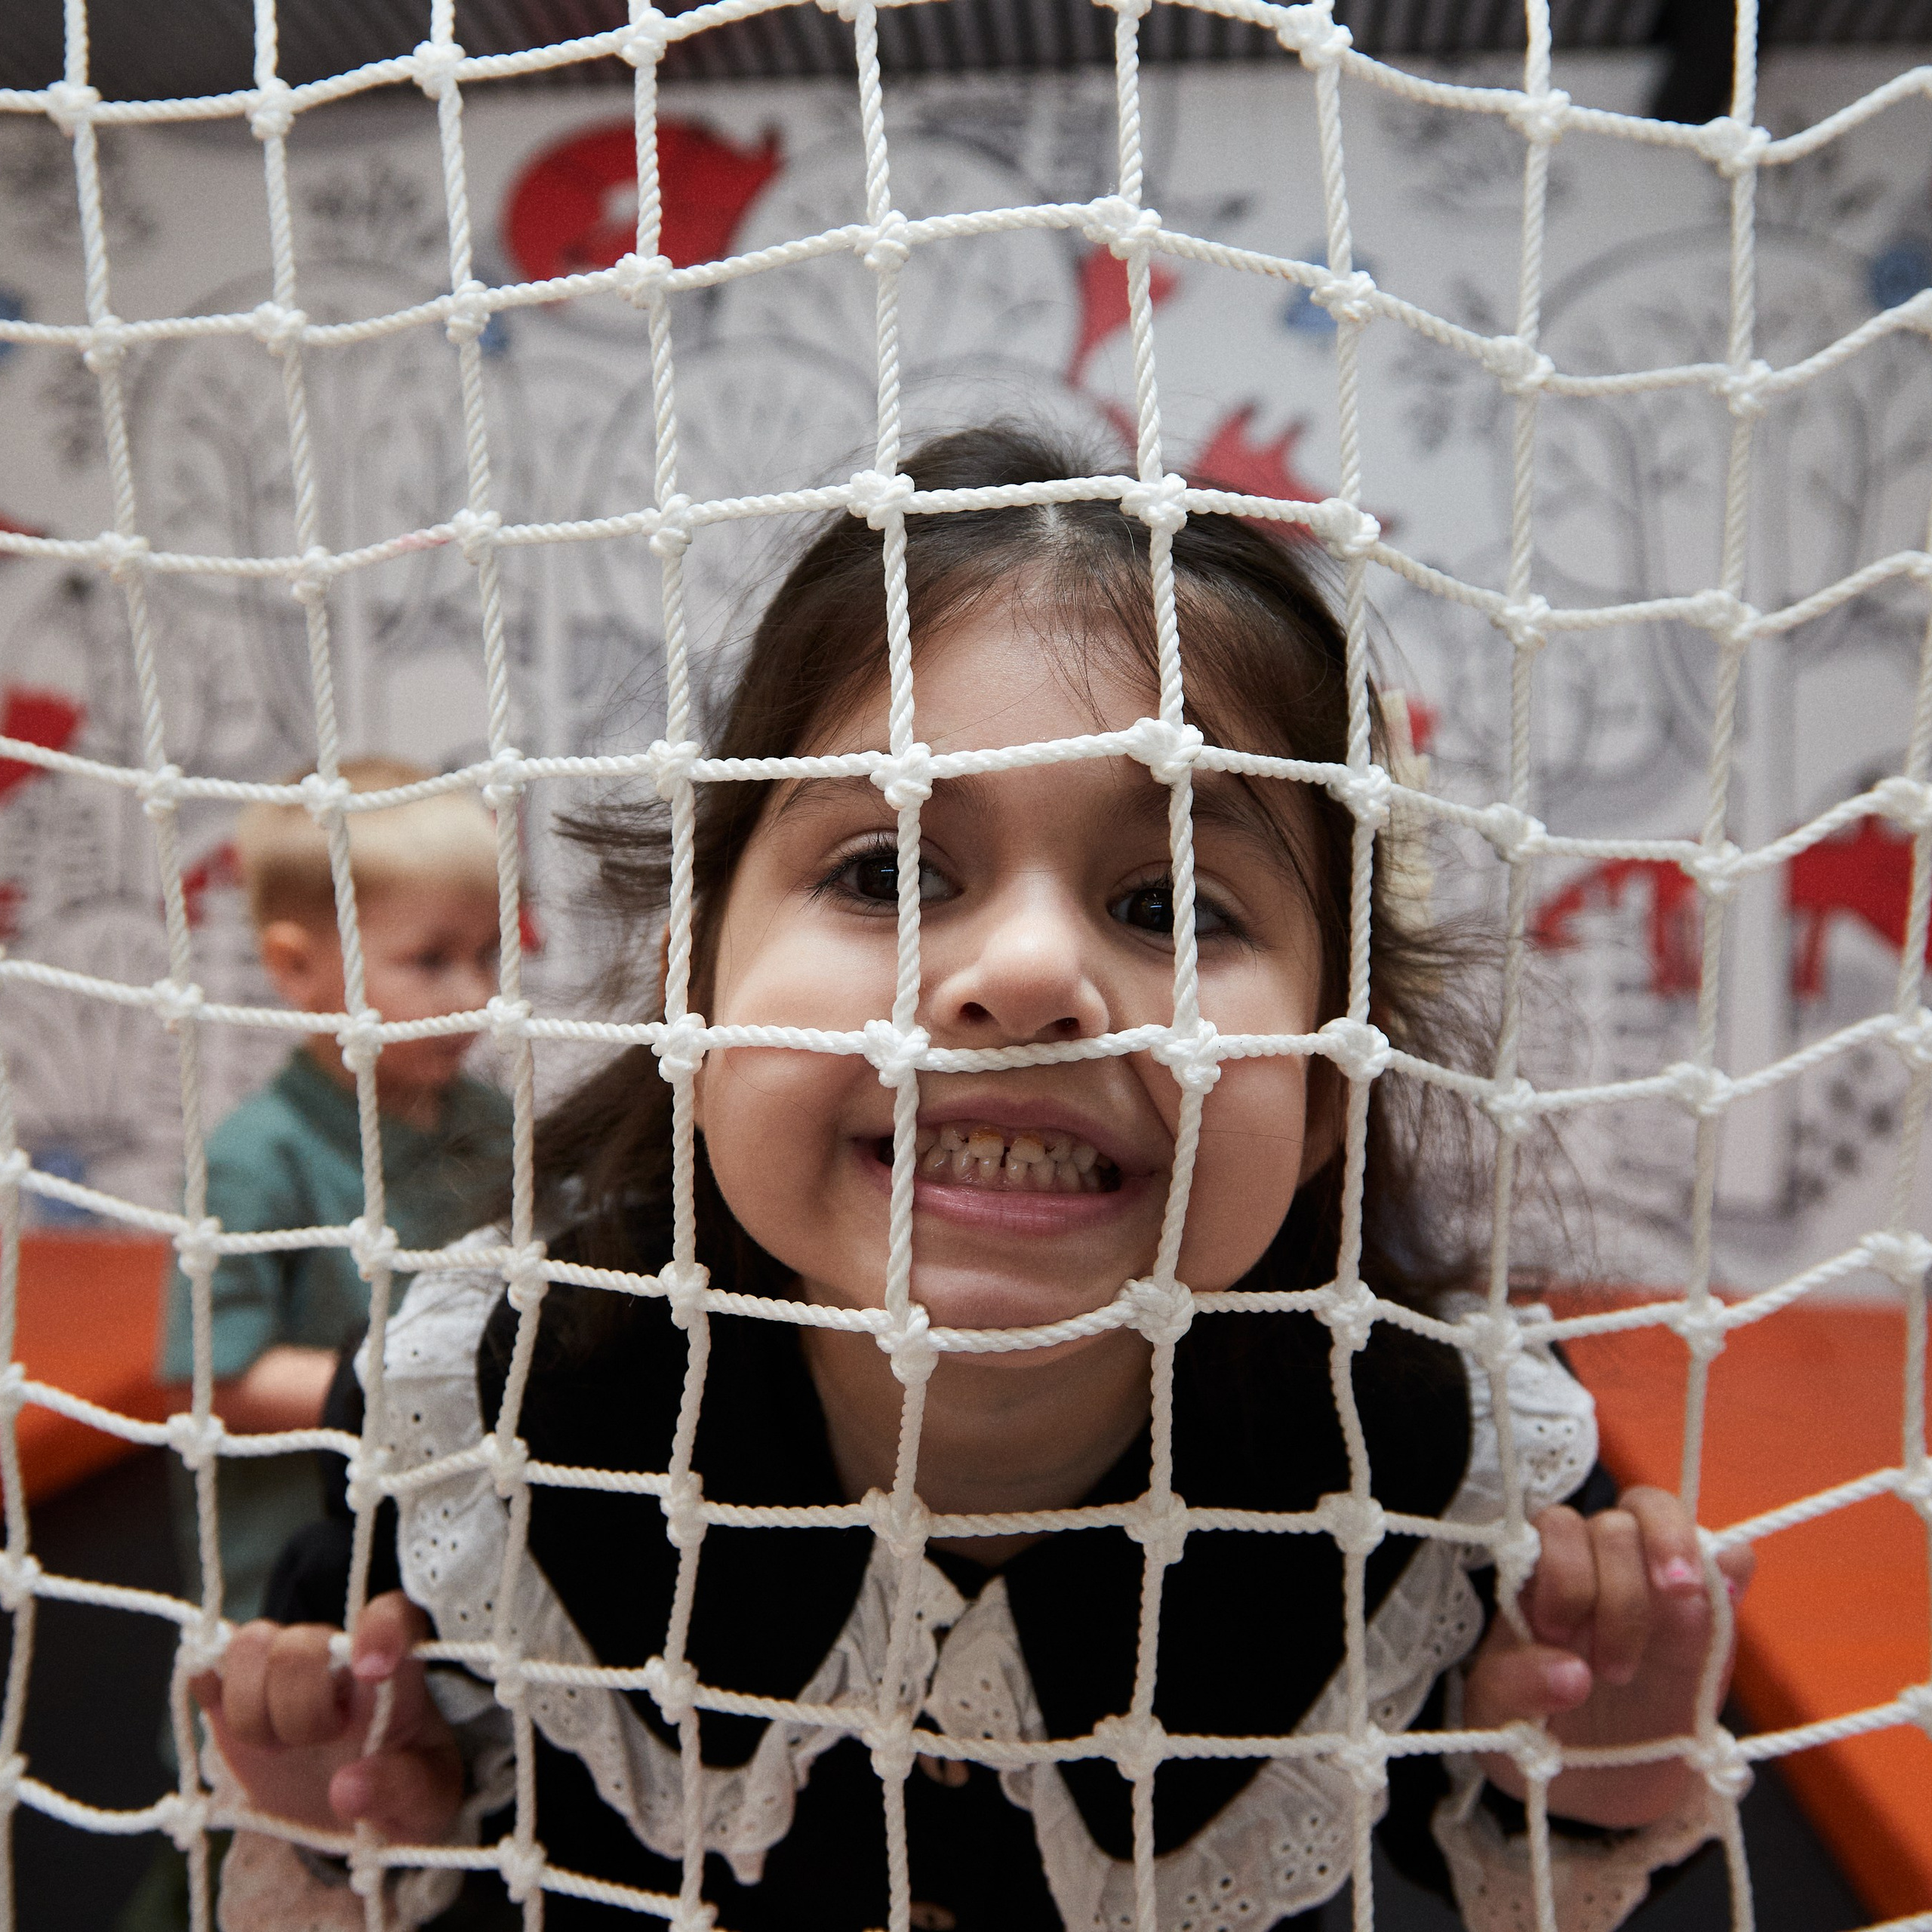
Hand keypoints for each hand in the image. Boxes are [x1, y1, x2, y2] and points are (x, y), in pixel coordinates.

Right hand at [191, 1591, 461, 1843]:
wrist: (350, 1811)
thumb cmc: (400, 1790)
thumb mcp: (425, 1800)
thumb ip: (401, 1789)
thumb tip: (348, 1788)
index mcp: (397, 1669)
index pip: (393, 1616)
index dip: (379, 1630)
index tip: (371, 1670)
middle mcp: (337, 1653)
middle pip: (303, 1645)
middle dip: (302, 1710)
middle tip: (320, 1744)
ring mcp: (282, 1668)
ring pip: (251, 1644)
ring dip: (254, 1709)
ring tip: (280, 1747)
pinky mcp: (234, 1691)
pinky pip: (207, 1664)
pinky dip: (210, 1692)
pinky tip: (238, 1729)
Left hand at [1463, 1486, 1753, 1828]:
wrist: (1595, 1782)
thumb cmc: (1537, 1731)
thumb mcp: (1499, 1717)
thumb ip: (1512, 1688)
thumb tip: (1571, 1674)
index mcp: (1541, 1579)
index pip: (1556, 1527)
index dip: (1564, 1573)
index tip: (1561, 1636)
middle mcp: (1597, 1567)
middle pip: (1612, 1525)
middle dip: (1618, 1594)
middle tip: (1613, 1670)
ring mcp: (1656, 1587)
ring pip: (1661, 1515)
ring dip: (1671, 1548)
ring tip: (1679, 1597)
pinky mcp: (1710, 1617)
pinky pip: (1729, 1560)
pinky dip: (1730, 1565)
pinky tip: (1725, 1594)